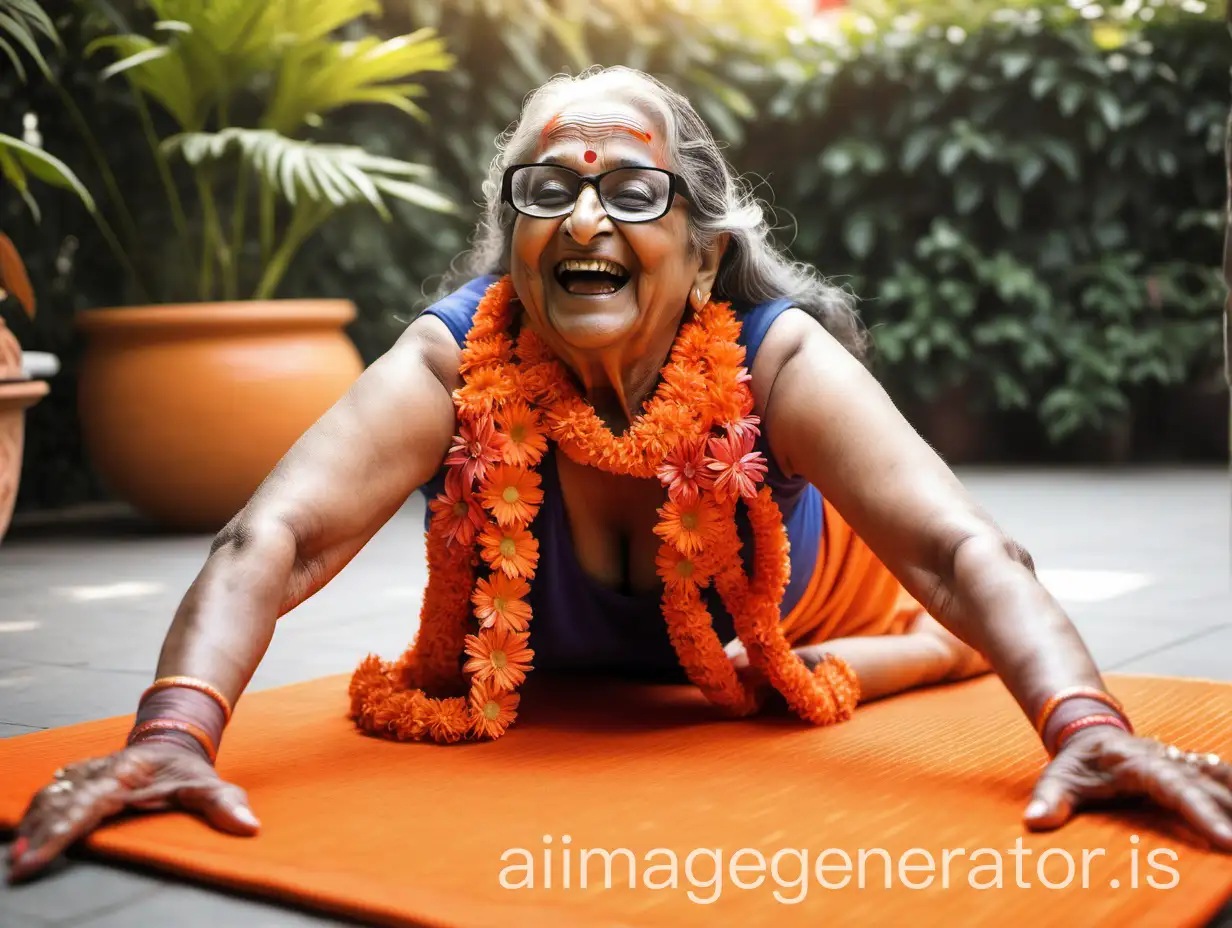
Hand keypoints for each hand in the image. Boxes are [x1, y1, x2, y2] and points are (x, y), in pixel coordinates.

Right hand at [6, 739, 258, 882]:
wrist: (174, 739)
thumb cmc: (188, 769)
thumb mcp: (211, 784)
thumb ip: (226, 805)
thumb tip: (250, 827)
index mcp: (124, 774)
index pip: (87, 805)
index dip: (61, 830)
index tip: (37, 856)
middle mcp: (100, 774)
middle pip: (62, 803)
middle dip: (40, 834)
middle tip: (20, 866)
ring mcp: (88, 776)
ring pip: (51, 797)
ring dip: (34, 824)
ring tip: (19, 856)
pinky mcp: (80, 782)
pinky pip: (52, 795)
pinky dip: (36, 813)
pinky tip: (25, 834)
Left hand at [1025, 725, 1231, 850]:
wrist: (1088, 733)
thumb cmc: (1076, 761)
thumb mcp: (1057, 777)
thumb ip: (1049, 798)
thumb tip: (1034, 820)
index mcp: (1139, 763)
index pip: (1175, 788)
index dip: (1200, 812)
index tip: (1224, 839)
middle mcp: (1168, 762)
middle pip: (1206, 789)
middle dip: (1229, 815)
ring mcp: (1183, 766)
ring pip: (1221, 782)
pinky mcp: (1191, 774)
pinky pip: (1221, 781)